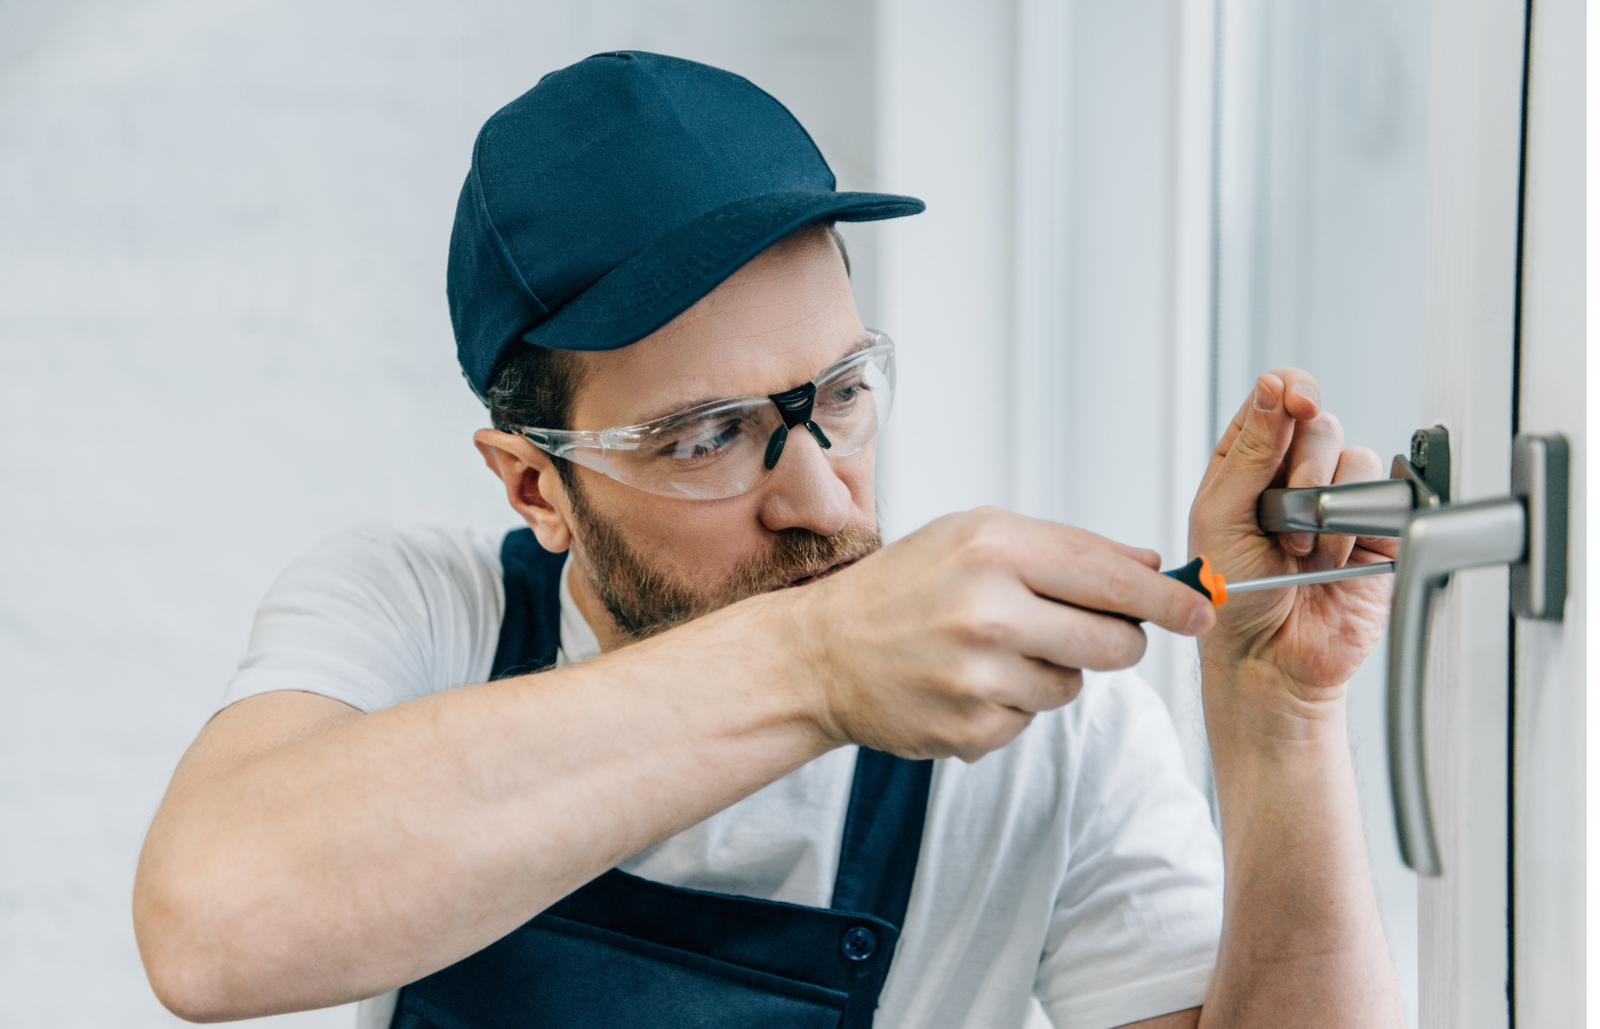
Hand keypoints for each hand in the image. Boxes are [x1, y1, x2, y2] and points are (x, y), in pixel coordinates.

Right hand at [785, 507, 1215, 760]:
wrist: (822, 653)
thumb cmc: (902, 587)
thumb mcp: (976, 537)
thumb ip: (1068, 548)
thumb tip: (1152, 565)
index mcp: (993, 548)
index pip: (1112, 578)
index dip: (1169, 599)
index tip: (1202, 610)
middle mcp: (987, 611)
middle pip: (1114, 643)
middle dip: (1118, 641)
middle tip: (1089, 632)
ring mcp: (977, 677)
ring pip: (1074, 688)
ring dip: (1053, 673)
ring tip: (996, 651)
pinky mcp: (969, 729)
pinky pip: (1031, 722)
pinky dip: (1012, 706)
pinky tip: (967, 683)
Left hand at [1189, 370, 1397, 730]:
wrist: (1268, 659)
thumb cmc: (1231, 597)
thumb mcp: (1220, 515)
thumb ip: (1250, 451)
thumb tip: (1273, 387)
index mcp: (1246, 462)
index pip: (1274, 399)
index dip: (1288, 391)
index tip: (1293, 400)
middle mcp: (1293, 475)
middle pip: (1318, 422)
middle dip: (1302, 467)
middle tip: (1281, 517)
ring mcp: (1335, 501)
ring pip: (1354, 456)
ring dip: (1324, 505)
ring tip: (1300, 550)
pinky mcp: (1375, 529)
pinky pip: (1383, 496)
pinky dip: (1354, 525)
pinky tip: (1331, 558)